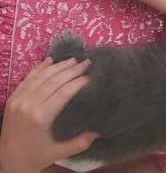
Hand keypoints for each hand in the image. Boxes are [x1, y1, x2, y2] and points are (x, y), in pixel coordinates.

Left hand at [0, 57, 98, 172]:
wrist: (8, 161)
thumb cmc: (37, 157)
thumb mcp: (61, 152)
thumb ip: (81, 142)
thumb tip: (100, 131)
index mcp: (40, 118)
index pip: (63, 93)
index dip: (78, 82)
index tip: (91, 76)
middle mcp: (27, 105)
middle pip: (52, 81)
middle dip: (71, 70)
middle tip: (86, 62)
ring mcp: (17, 101)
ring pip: (40, 77)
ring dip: (57, 66)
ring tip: (73, 60)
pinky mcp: (12, 99)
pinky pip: (27, 79)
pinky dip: (38, 68)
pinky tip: (49, 60)